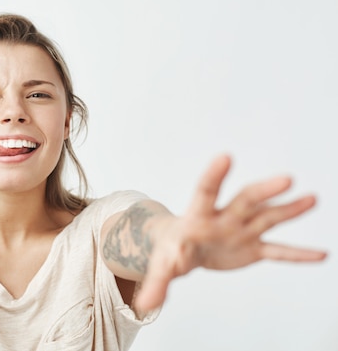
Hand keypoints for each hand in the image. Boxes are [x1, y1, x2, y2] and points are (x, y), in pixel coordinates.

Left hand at [135, 155, 326, 311]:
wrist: (183, 249)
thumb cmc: (171, 250)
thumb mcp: (162, 265)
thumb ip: (157, 282)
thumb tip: (144, 305)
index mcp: (198, 216)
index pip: (205, 191)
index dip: (214, 176)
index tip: (225, 157)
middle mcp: (224, 218)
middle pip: (245, 200)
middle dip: (264, 190)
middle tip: (286, 179)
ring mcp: (241, 231)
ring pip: (267, 217)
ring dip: (289, 210)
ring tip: (311, 198)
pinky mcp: (252, 248)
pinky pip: (277, 250)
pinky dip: (297, 254)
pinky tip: (320, 254)